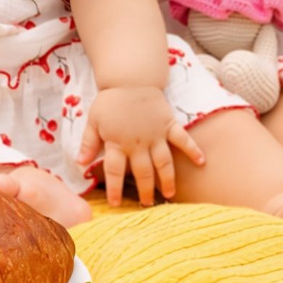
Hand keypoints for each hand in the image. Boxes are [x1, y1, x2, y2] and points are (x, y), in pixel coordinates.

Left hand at [75, 84, 204, 206]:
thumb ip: (88, 142)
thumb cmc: (110, 101)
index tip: (116, 204)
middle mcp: (138, 142)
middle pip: (142, 172)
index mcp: (117, 142)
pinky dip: (193, 150)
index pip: (114, 171)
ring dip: (167, 180)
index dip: (115, 189)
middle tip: (147, 205)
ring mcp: (156, 134)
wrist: (130, 78)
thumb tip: (79, 163)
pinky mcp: (169, 124)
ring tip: (169, 195)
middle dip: (145, 190)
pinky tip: (202, 162)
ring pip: (163, 162)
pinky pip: (183, 139)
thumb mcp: (93, 120)